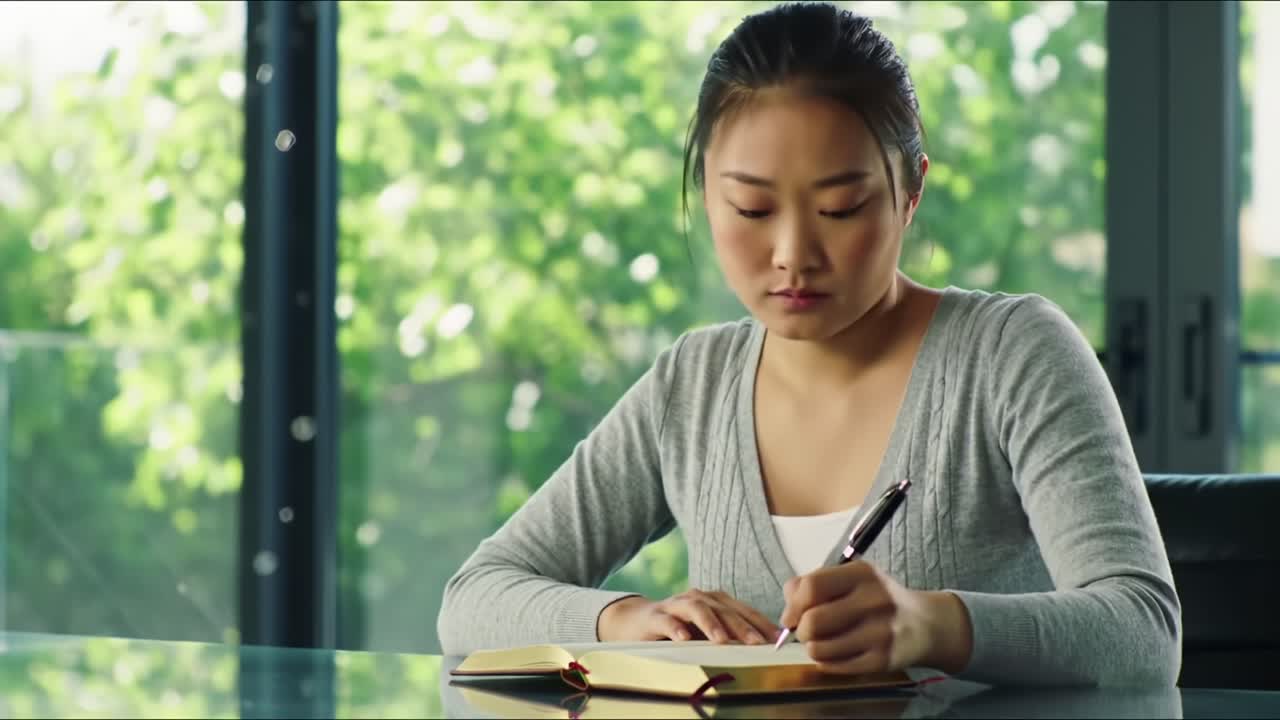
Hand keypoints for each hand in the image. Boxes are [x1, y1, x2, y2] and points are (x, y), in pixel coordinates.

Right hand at [597, 590, 780, 644]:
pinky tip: (684, 638)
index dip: (760, 623)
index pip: (742, 610)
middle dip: (742, 626)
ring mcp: (676, 606)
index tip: (778, 639)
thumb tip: (762, 647)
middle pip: (723, 609)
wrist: (635, 621)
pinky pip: (667, 621)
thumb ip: (729, 635)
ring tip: (723, 640)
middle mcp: (698, 598)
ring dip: (711, 624)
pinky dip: (676, 628)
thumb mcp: (706, 631)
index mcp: (715, 601)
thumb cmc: (679, 627)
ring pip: (697, 609)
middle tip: (758, 643)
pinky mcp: (655, 617)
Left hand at [779, 560, 972, 674]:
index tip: (791, 615)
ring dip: (812, 647)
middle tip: (807, 631)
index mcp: (862, 574)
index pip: (812, 587)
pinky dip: (826, 661)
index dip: (793, 604)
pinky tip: (836, 652)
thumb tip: (787, 610)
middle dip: (801, 629)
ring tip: (822, 641)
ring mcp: (880, 633)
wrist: (925, 624)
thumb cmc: (879, 599)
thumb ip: (816, 584)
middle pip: (813, 621)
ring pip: (820, 648)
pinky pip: (835, 666)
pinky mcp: (882, 661)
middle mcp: (873, 601)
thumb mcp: (853, 578)